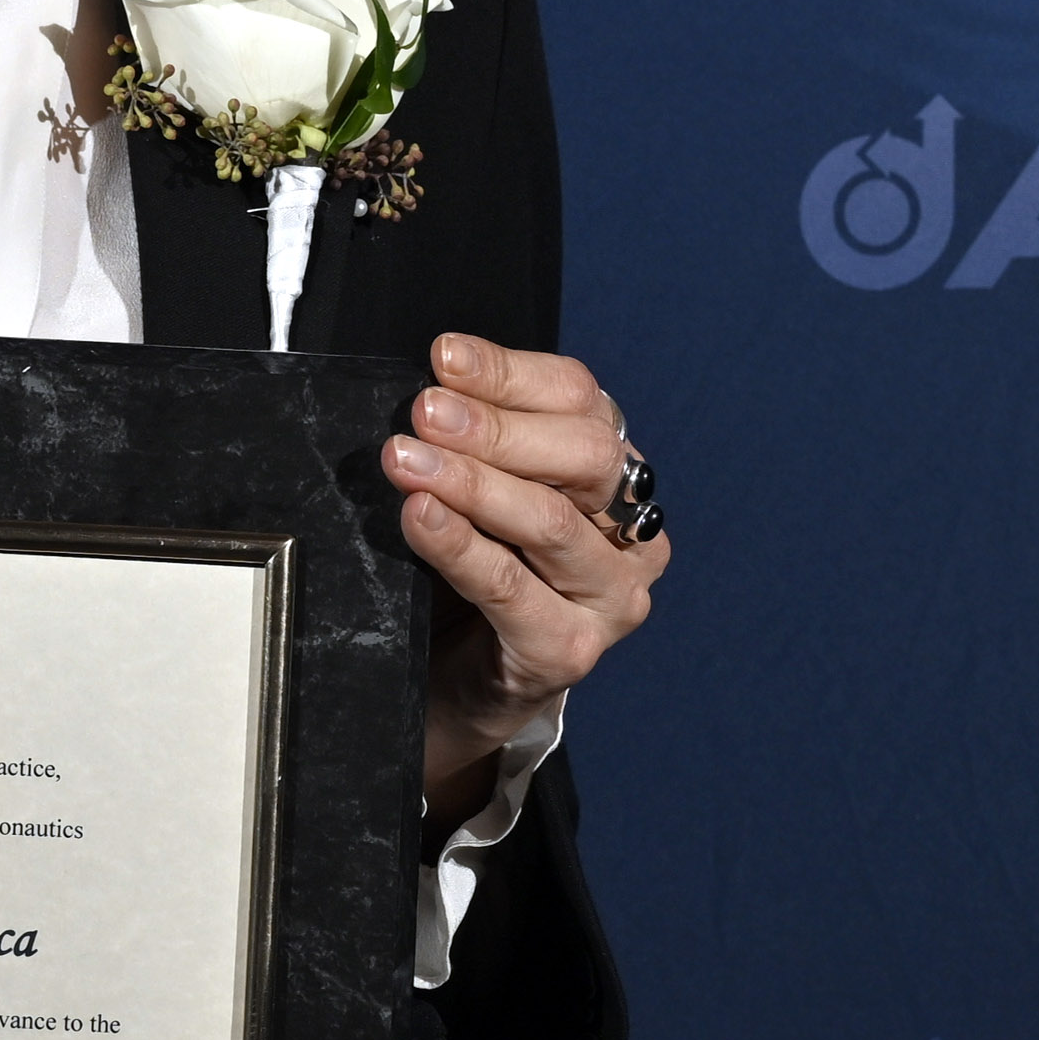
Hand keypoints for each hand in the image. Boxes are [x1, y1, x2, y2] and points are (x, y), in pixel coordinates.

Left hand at [386, 334, 666, 813]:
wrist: (456, 682)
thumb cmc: (469, 573)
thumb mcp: (477, 491)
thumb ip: (471, 441)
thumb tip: (434, 386)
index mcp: (614, 470)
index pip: (579, 399)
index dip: (511, 373)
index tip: (445, 357)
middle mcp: (631, 529)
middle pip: (581, 455)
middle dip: (495, 428)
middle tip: (425, 411)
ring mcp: (611, 595)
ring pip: (550, 522)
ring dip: (472, 484)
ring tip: (408, 461)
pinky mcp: (572, 650)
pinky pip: (511, 589)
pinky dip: (461, 548)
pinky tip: (422, 519)